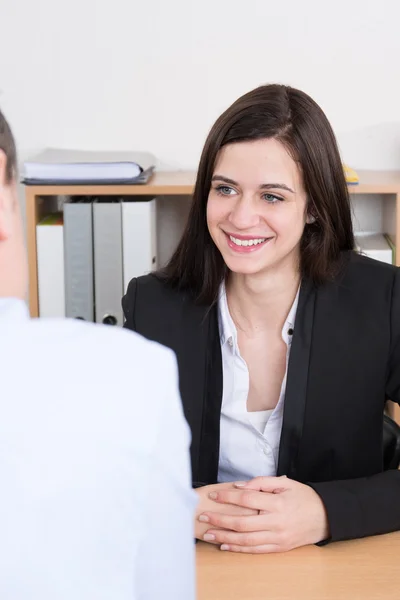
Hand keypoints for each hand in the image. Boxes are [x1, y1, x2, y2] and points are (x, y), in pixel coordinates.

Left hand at [198, 476, 329, 552]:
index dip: (228, 497)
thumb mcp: (285, 483)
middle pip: (242, 523)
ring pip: (246, 540)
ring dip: (224, 537)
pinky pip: (255, 550)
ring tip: (208, 533)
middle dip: (219, 520)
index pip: (247, 499)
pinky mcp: (279, 548)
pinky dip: (238, 549)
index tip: (213, 495)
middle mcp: (276, 522)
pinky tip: (225, 545)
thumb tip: (240, 486)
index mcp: (277, 503)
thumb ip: (261, 483)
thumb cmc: (304, 497)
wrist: (326, 517)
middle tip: (203, 516)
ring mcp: (277, 538)